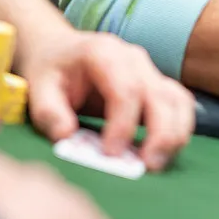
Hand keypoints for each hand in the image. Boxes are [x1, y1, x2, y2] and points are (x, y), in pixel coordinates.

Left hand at [18, 30, 194, 170]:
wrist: (62, 52)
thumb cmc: (52, 71)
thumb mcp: (39, 88)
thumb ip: (49, 112)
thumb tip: (66, 136)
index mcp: (104, 52)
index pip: (126, 88)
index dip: (123, 123)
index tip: (111, 154)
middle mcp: (134, 59)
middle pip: (160, 94)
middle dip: (159, 132)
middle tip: (148, 166)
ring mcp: (149, 71)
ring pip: (177, 99)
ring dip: (175, 133)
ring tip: (158, 163)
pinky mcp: (156, 86)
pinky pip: (179, 104)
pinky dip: (179, 128)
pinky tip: (166, 151)